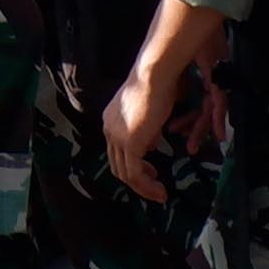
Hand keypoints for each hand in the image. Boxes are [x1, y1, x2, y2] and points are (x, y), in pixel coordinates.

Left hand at [101, 49, 193, 201]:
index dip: (134, 166)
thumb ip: (147, 131)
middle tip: (156, 187)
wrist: (155, 75)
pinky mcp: (129, 143)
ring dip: (143, 188)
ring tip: (160, 193)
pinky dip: (146, 185)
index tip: (152, 172)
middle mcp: (109, 130)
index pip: (118, 151)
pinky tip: (160, 188)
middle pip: (118, 165)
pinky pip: (134, 173)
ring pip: (125, 173)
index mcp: (111, 121)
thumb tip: (149, 147)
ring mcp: (116, 137)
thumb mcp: (151, 113)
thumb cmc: (158, 86)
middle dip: (137, 181)